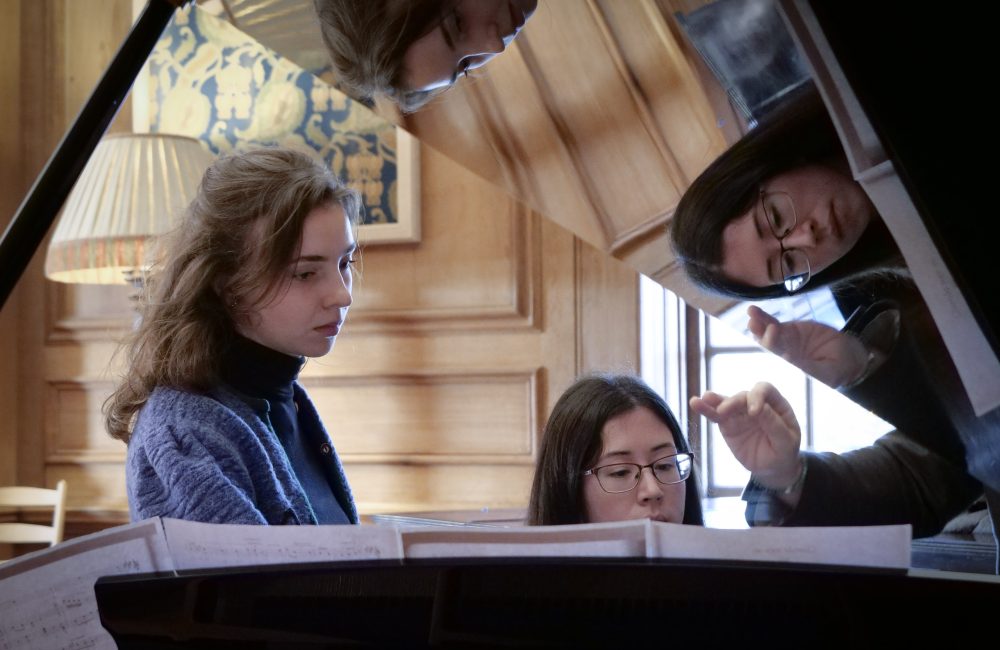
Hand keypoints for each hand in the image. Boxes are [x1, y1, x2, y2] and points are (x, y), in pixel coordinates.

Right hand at [689, 381, 801, 488]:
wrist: (772, 467)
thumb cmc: (784, 452)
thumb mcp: (786, 441)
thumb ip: (774, 424)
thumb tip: (758, 408)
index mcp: (776, 404)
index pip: (765, 390)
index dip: (757, 396)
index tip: (753, 413)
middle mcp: (757, 404)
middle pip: (743, 396)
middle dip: (733, 402)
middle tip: (724, 412)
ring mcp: (740, 414)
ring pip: (726, 403)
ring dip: (715, 400)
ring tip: (703, 399)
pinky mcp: (728, 424)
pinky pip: (715, 415)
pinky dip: (705, 410)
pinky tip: (695, 403)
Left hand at [746, 305, 869, 387]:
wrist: (847, 355)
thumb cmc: (839, 369)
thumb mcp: (828, 373)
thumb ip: (811, 369)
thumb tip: (795, 364)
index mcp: (791, 370)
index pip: (779, 363)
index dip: (774, 353)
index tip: (770, 342)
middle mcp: (783, 357)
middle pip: (769, 347)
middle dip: (762, 336)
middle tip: (754, 325)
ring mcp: (783, 343)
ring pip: (768, 334)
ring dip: (759, 325)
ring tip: (752, 315)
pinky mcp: (786, 331)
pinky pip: (772, 324)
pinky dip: (763, 317)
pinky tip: (753, 311)